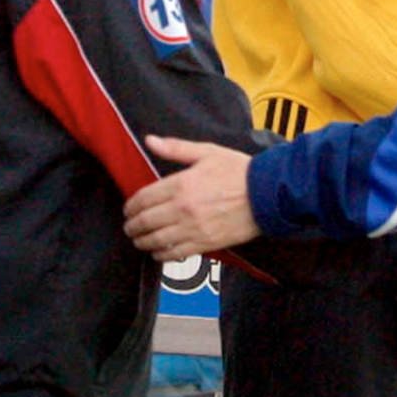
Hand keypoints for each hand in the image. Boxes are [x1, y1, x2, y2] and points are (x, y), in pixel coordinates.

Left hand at [124, 137, 258, 261]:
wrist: (268, 194)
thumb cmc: (240, 171)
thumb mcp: (208, 152)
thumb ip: (176, 148)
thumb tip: (150, 140)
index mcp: (181, 185)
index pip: (143, 199)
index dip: (131, 206)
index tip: (129, 209)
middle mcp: (183, 209)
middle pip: (145, 222)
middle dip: (132, 226)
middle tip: (130, 227)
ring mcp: (193, 228)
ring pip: (156, 240)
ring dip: (142, 242)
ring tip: (139, 240)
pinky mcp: (205, 243)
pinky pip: (175, 253)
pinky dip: (161, 255)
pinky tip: (158, 252)